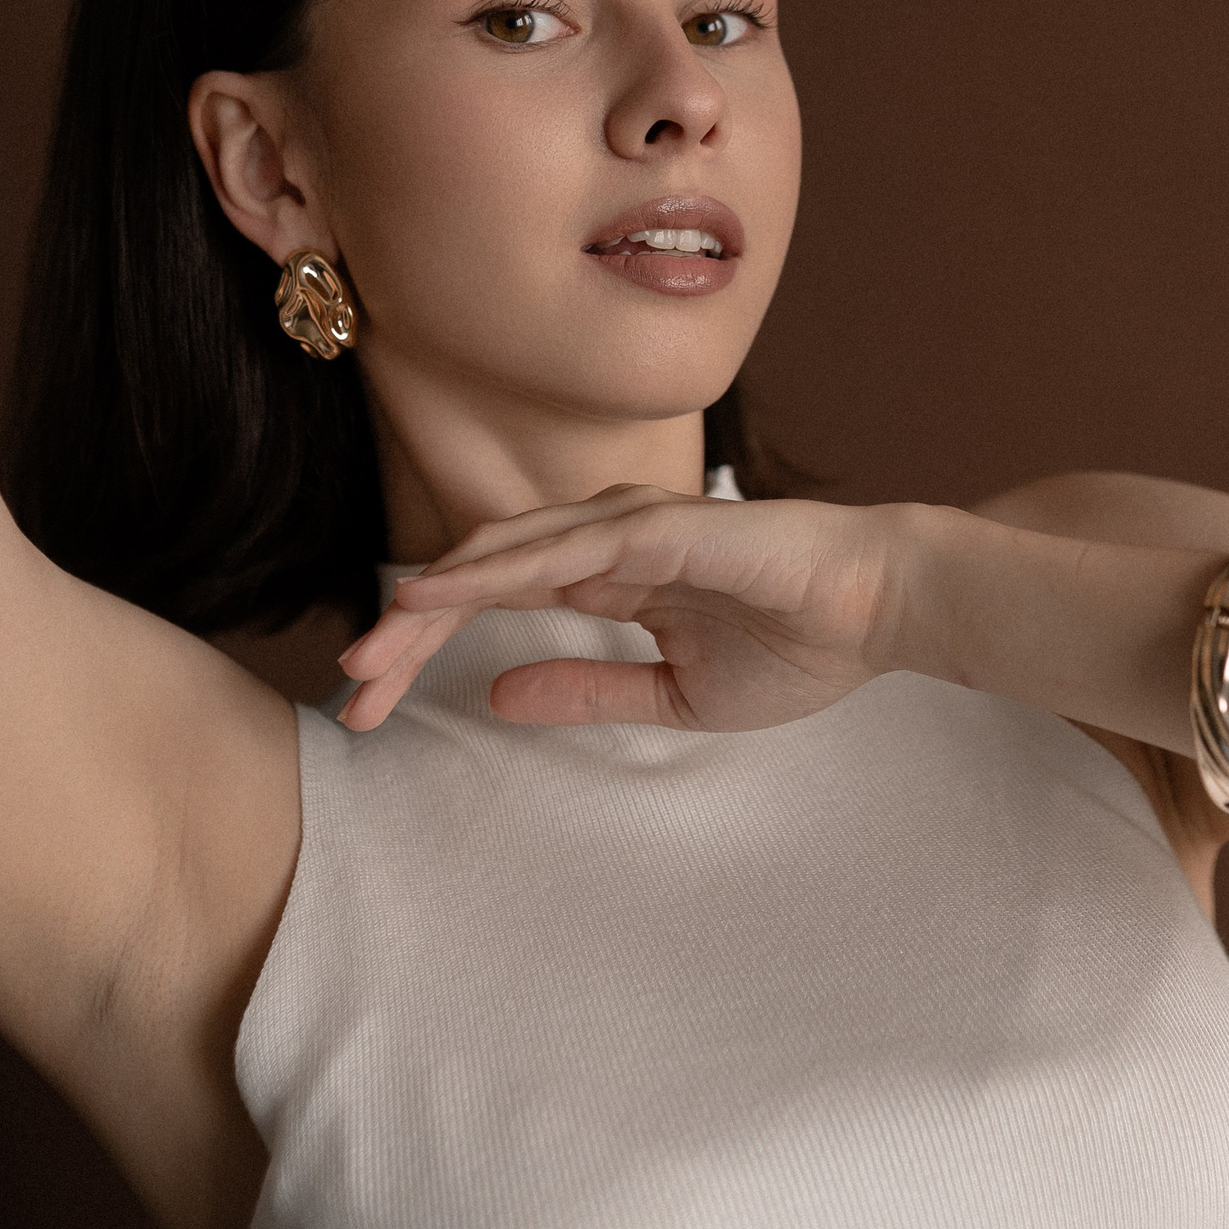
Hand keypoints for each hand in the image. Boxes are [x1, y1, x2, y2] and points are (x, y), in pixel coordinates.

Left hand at [337, 486, 913, 733]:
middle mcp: (607, 537)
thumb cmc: (797, 644)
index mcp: (609, 574)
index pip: (496, 604)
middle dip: (410, 629)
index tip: (371, 704)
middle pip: (481, 575)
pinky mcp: (661, 527)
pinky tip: (441, 593)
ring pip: (507, 554)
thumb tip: (494, 696)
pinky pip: (564, 548)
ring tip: (372, 642)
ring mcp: (631, 524)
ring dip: (435, 599)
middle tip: (348, 685)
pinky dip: (496, 568)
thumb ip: (587, 688)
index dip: (429, 647)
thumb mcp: (673, 692)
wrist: (880, 611)